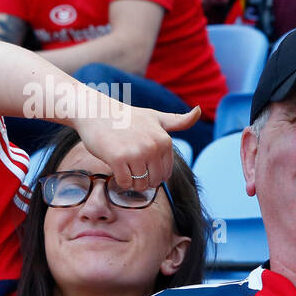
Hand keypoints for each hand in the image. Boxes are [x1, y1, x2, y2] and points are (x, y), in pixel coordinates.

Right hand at [72, 94, 199, 189]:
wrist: (96, 111)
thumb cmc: (126, 116)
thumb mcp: (155, 116)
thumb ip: (178, 121)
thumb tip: (199, 111)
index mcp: (165, 140)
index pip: (166, 173)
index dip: (154, 174)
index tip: (143, 164)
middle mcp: (153, 147)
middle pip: (154, 181)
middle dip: (144, 180)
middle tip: (132, 168)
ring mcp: (136, 152)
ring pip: (140, 184)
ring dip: (132, 183)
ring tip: (124, 168)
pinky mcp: (118, 158)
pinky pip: (125, 183)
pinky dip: (121, 182)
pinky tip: (116, 170)